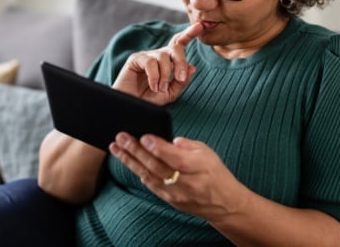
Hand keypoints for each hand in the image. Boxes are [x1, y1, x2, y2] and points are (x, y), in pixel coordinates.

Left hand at [109, 132, 244, 220]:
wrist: (223, 203)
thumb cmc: (215, 173)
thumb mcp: (208, 153)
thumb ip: (188, 145)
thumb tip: (171, 140)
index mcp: (198, 168)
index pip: (174, 158)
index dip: (158, 147)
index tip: (143, 136)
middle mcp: (186, 183)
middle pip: (157, 166)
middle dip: (136, 150)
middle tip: (121, 137)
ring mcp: (176, 194)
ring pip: (148, 175)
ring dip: (130, 160)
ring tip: (116, 147)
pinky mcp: (169, 200)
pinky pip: (150, 184)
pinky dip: (137, 172)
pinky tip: (126, 160)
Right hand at [113, 22, 203, 104]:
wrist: (132, 108)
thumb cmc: (148, 100)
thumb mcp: (170, 93)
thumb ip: (181, 82)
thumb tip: (192, 67)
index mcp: (168, 62)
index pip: (180, 43)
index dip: (189, 34)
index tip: (200, 26)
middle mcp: (158, 56)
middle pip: (175, 47)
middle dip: (180, 62)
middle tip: (180, 78)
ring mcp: (147, 56)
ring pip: (163, 56)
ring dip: (165, 75)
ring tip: (160, 89)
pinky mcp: (135, 59)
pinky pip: (150, 62)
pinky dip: (154, 76)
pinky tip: (153, 86)